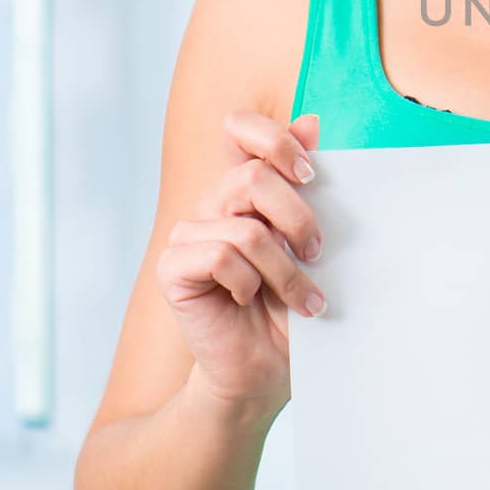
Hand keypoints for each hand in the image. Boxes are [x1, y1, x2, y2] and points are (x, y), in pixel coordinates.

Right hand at [156, 110, 324, 413]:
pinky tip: (249, 301)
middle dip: (299, 220)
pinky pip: (220, 257)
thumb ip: (306, 184)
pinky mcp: (173, 268)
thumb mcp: (311, 240)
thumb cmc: (293, 302)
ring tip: (302, 297)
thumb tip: (312, 121)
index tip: (310, 173)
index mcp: (245, 187)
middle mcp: (213, 203)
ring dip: (285, 270)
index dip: (273, 138)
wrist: (266, 369)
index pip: (239, 127)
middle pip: (254, 178)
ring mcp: (188, 233)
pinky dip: (249, 284)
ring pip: (246, 228)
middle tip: (317, 253)